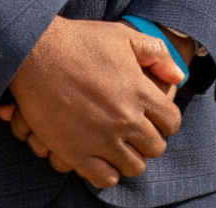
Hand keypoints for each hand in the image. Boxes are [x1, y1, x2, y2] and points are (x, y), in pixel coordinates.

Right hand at [0, 16, 182, 188]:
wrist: (35, 51)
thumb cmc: (80, 40)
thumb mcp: (122, 36)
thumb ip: (156, 53)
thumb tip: (179, 75)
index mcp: (139, 91)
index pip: (171, 122)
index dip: (165, 120)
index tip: (153, 117)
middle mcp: (125, 119)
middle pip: (155, 147)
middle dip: (148, 139)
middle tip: (135, 130)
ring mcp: (101, 139)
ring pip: (133, 167)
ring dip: (129, 157)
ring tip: (118, 144)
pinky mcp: (77, 152)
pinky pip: (105, 178)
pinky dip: (107, 171)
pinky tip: (100, 155)